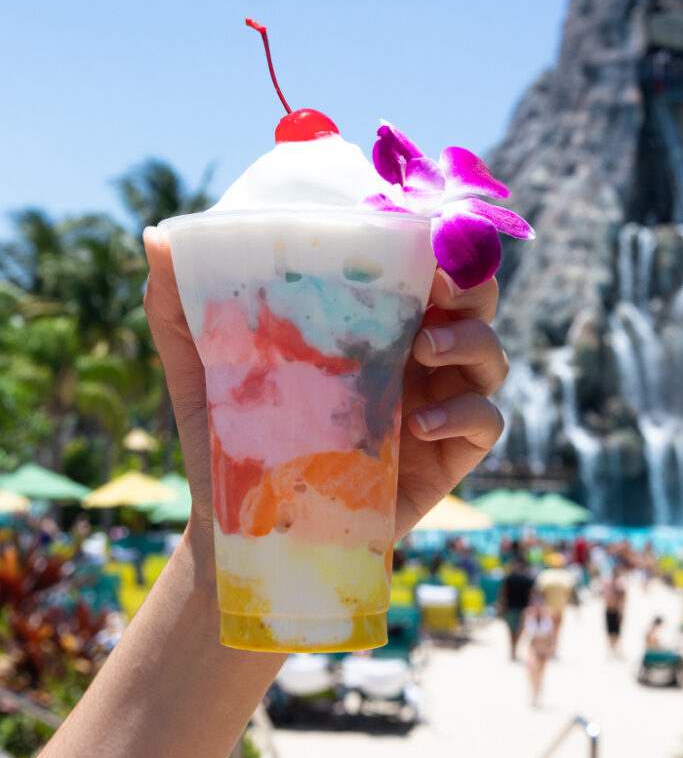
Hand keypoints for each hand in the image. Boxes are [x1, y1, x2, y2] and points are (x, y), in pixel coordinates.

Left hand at [143, 231, 506, 542]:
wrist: (246, 532)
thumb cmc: (228, 443)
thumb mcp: (199, 368)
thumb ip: (178, 305)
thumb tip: (155, 234)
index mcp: (366, 326)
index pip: (418, 267)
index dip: (435, 240)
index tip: (420, 225)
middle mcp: (410, 357)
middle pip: (472, 300)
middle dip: (470, 282)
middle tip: (438, 284)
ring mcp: (434, 405)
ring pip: (490, 354)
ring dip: (471, 340)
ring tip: (423, 350)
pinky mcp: (446, 457)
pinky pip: (487, 422)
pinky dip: (467, 413)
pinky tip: (416, 424)